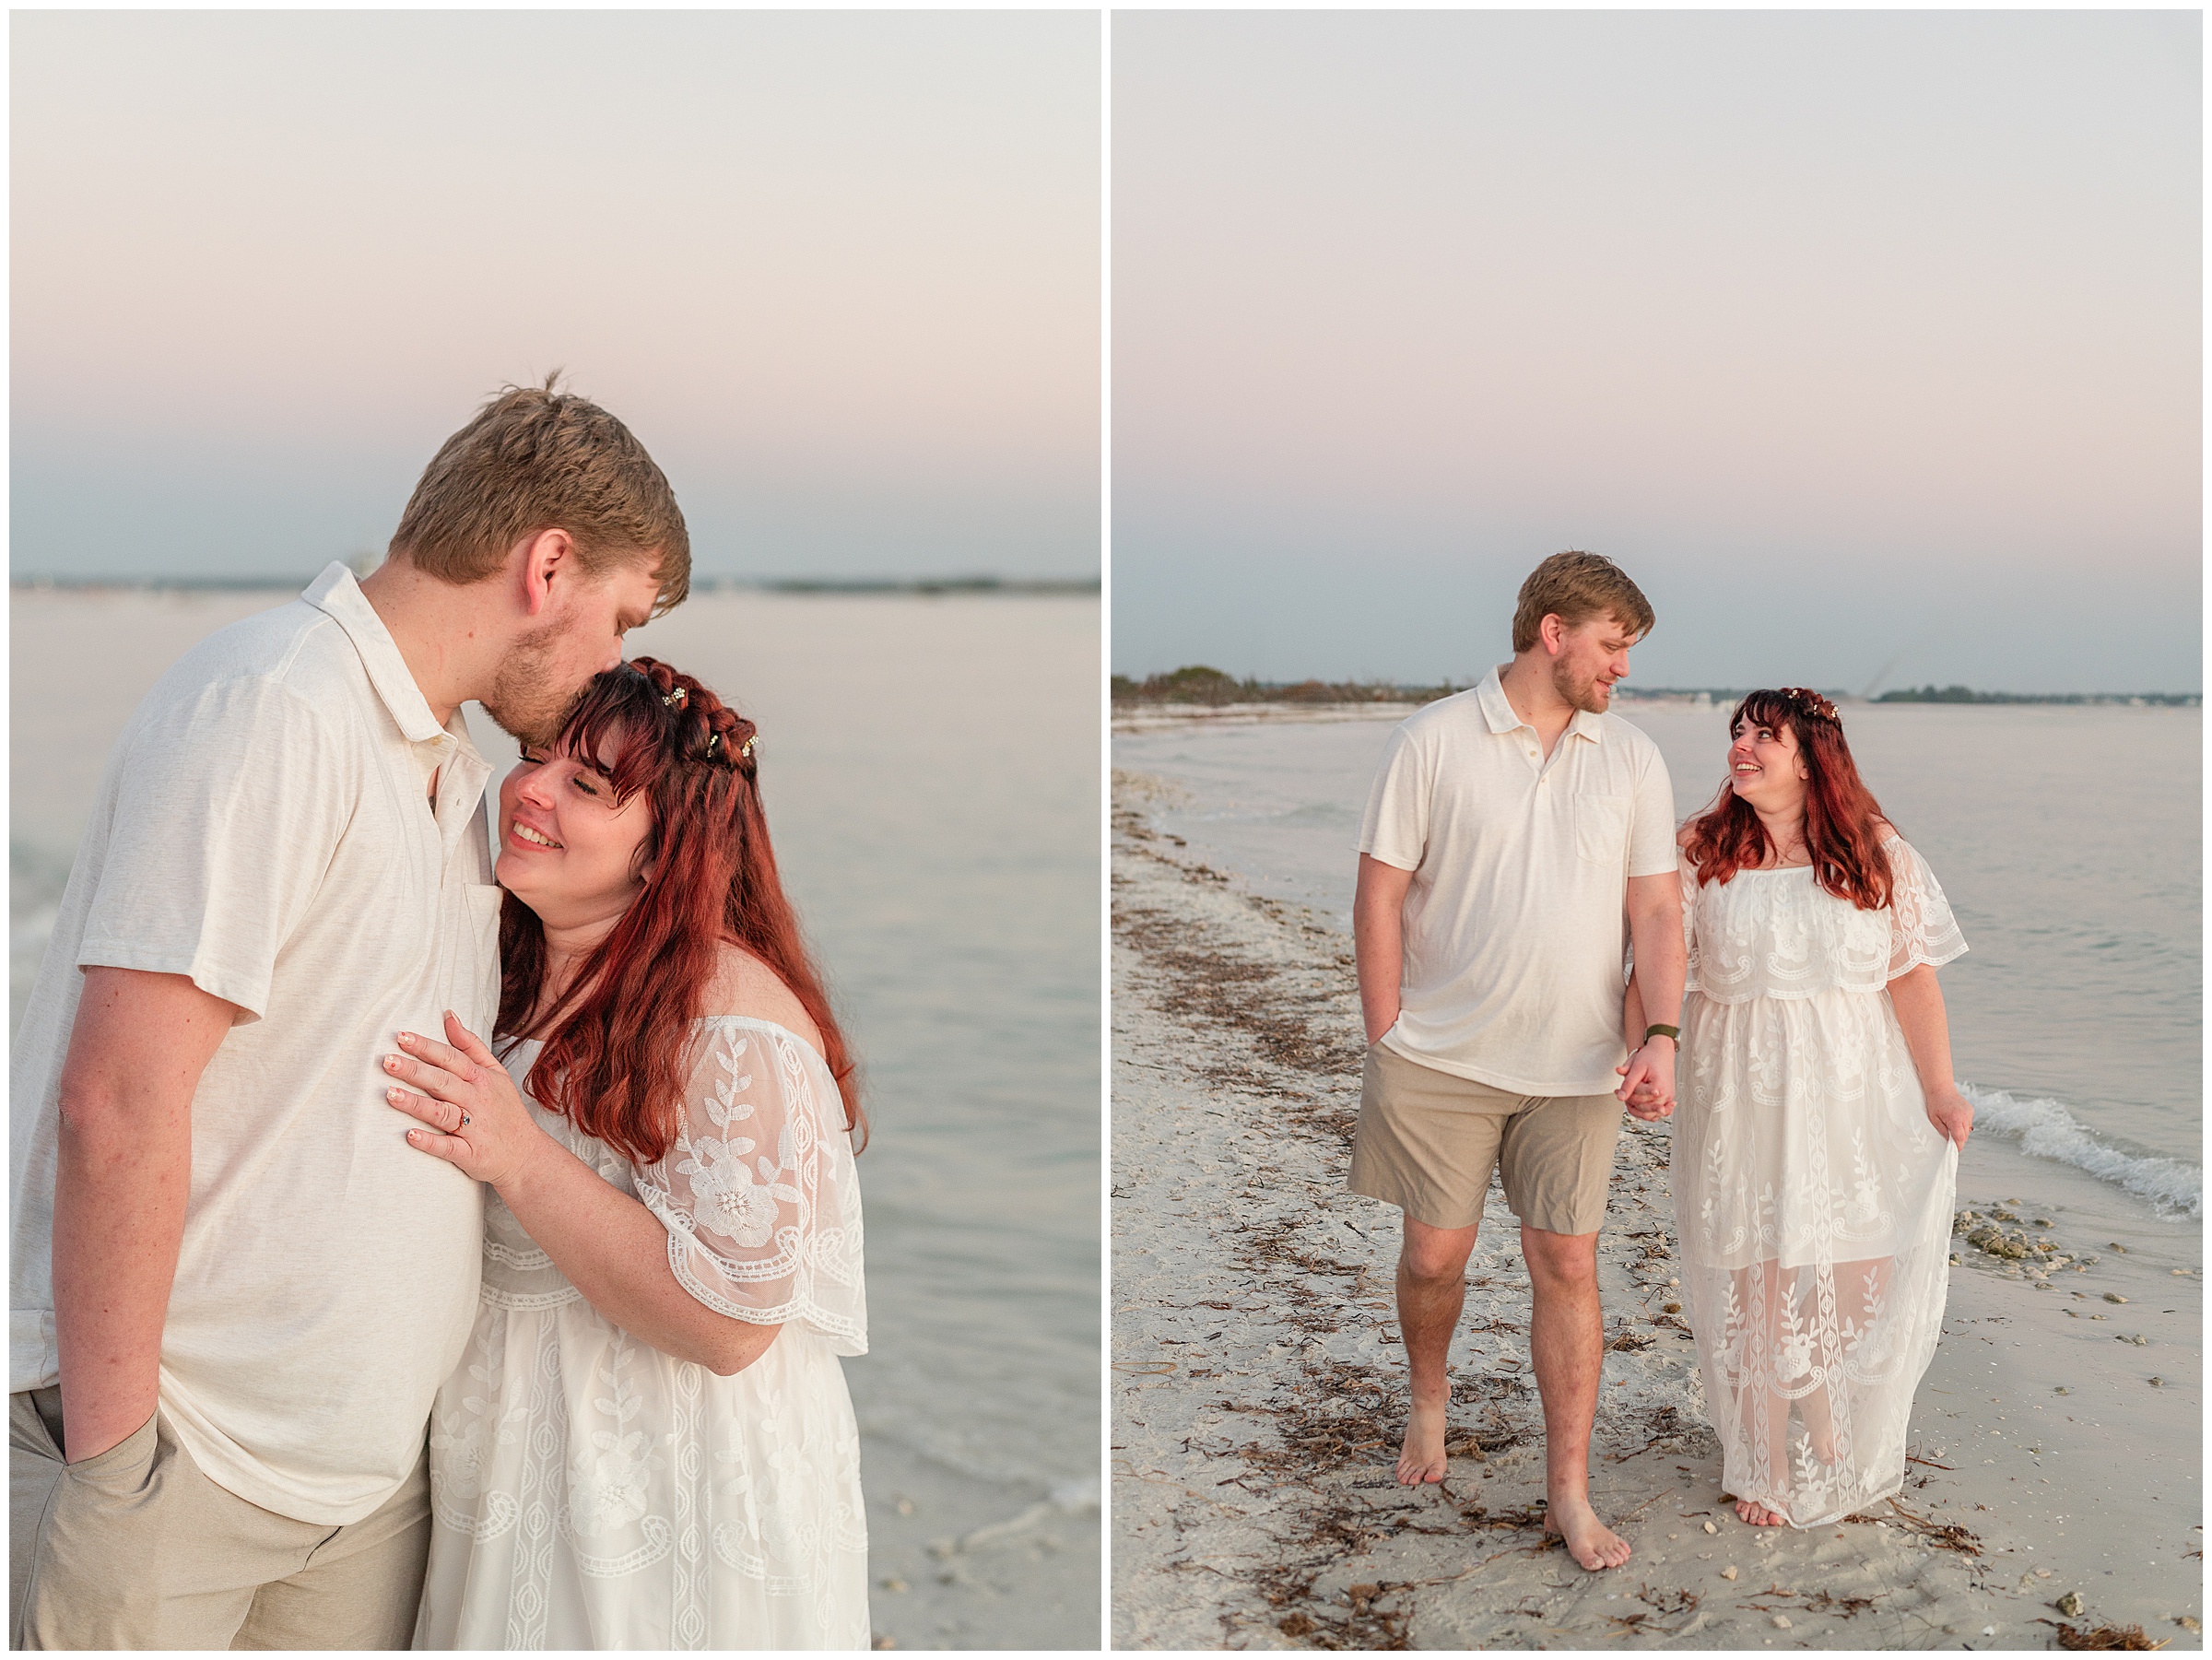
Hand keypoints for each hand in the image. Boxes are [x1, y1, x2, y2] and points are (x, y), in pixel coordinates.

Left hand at [384, 1011, 545, 1188]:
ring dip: (416, 1104)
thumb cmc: (505, 1110)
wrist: (526, 1154)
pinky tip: (410, 1136)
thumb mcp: (496, 1072)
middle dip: (415, 1071)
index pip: (451, 1058)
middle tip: (387, 1061)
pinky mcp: (470, 1154)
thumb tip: (448, 1016)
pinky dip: (430, 1142)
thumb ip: (470, 1045)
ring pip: (442, 1113)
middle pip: (443, 1082)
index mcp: (481, 1079)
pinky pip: (448, 1147)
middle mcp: (477, 1101)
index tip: (402, 1036)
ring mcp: (474, 1128)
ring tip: (390, 1095)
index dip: (426, 1047)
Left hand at [1616, 1040, 1675, 1120]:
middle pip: (1643, 1108)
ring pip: (1650, 1115)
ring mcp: (1668, 1099)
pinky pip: (1657, 1114)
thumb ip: (1628, 1083)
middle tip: (1621, 1091)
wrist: (1662, 1052)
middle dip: (1630, 1101)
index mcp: (1658, 1088)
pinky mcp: (1668, 1100)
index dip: (1627, 1092)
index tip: (1622, 1084)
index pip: (1637, 1098)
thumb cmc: (1650, 1057)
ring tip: (1629, 1097)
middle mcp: (1666, 1096)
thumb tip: (1619, 1097)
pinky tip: (1638, 1106)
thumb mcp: (1636, 1068)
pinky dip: (1647, 1113)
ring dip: (1637, 1110)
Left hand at [1924, 1083, 1972, 1149]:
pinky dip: (1962, 1123)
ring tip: (1950, 1122)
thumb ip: (1943, 1132)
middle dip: (1957, 1138)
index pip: (1961, 1139)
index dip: (1957, 1146)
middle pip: (1965, 1136)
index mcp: (1956, 1120)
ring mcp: (1970, 1113)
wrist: (1941, 1087)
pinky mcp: (1971, 1110)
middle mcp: (1965, 1117)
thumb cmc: (1935, 1102)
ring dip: (1960, 1130)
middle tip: (1948, 1134)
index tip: (1954, 1149)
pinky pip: (1968, 1122)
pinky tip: (1954, 1117)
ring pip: (1967, 1129)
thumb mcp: (1934, 1120)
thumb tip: (1949, 1141)